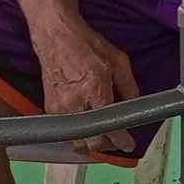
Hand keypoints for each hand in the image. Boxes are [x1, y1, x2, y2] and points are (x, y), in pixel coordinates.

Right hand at [34, 20, 139, 153]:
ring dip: (91, 143)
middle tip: (117, 142)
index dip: (120, 140)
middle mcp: (75, 103)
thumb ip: (128, 85)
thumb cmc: (87, 44)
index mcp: (95, 88)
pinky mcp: (50, 108)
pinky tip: (88, 128)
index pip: (109, 124)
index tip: (128, 144)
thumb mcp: (118, 59)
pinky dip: (78, 134)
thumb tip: (133, 103)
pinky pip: (66, 131)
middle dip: (107, 145)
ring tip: (104, 137)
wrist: (57, 37)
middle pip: (91, 141)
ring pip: (76, 140)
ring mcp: (60, 108)